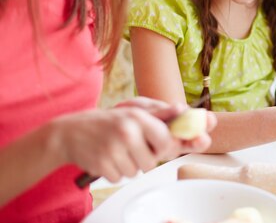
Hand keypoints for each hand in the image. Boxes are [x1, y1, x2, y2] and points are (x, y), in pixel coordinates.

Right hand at [52, 99, 214, 182]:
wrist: (70, 132)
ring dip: (131, 164)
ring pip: (137, 171)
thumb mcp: (136, 112)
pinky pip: (121, 178)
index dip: (167, 146)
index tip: (162, 145)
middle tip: (134, 145)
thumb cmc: (110, 122)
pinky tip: (108, 157)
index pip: (167, 141)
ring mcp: (112, 149)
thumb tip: (190, 113)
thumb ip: (164, 116)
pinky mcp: (101, 165)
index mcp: (138, 117)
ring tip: (119, 150)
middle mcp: (126, 132)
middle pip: (153, 160)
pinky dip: (117, 171)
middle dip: (147, 156)